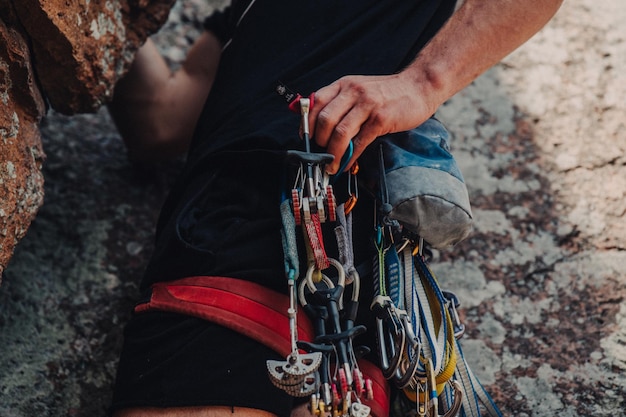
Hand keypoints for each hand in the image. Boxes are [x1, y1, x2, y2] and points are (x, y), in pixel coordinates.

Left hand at [308, 73, 434, 173]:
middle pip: (325, 120)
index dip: (307, 124)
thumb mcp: (359, 89)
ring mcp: (368, 104)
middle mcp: (353, 92)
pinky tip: (348, 163)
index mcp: (344, 85)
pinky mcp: (381, 119)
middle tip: (320, 154)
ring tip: (331, 164)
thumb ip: (340, 102)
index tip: (306, 139)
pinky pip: (359, 141)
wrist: (419, 86)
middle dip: (319, 142)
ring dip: (333, 153)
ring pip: (340, 132)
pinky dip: (350, 156)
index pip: (315, 103)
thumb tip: (319, 124)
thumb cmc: (388, 92)